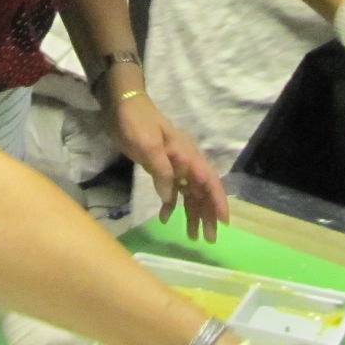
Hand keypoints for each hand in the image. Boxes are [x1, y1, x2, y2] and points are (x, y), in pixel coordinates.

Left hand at [106, 90, 229, 240]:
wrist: (121, 105)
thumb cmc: (135, 121)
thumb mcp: (147, 144)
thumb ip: (161, 171)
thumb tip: (171, 197)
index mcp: (186, 154)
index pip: (208, 180)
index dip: (217, 201)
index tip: (224, 222)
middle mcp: (185, 161)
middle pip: (202, 191)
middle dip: (207, 214)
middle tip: (208, 239)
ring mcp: (174, 164)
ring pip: (190, 193)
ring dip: (193, 213)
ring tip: (193, 236)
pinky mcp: (161, 166)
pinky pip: (173, 189)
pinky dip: (171, 204)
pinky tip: (166, 218)